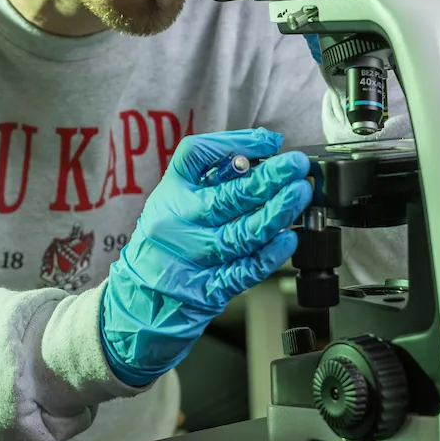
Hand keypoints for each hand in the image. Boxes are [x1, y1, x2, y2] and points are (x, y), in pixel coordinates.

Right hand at [100, 129, 311, 386]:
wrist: (140, 298)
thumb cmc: (166, 241)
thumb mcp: (176, 200)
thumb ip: (214, 175)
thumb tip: (264, 147)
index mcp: (170, 193)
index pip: (195, 155)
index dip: (234, 144)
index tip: (269, 142)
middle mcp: (177, 223)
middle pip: (225, 197)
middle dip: (268, 179)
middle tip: (297, 167)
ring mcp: (192, 258)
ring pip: (239, 235)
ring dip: (275, 214)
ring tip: (300, 196)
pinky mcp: (206, 289)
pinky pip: (243, 271)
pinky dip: (269, 255)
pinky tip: (288, 239)